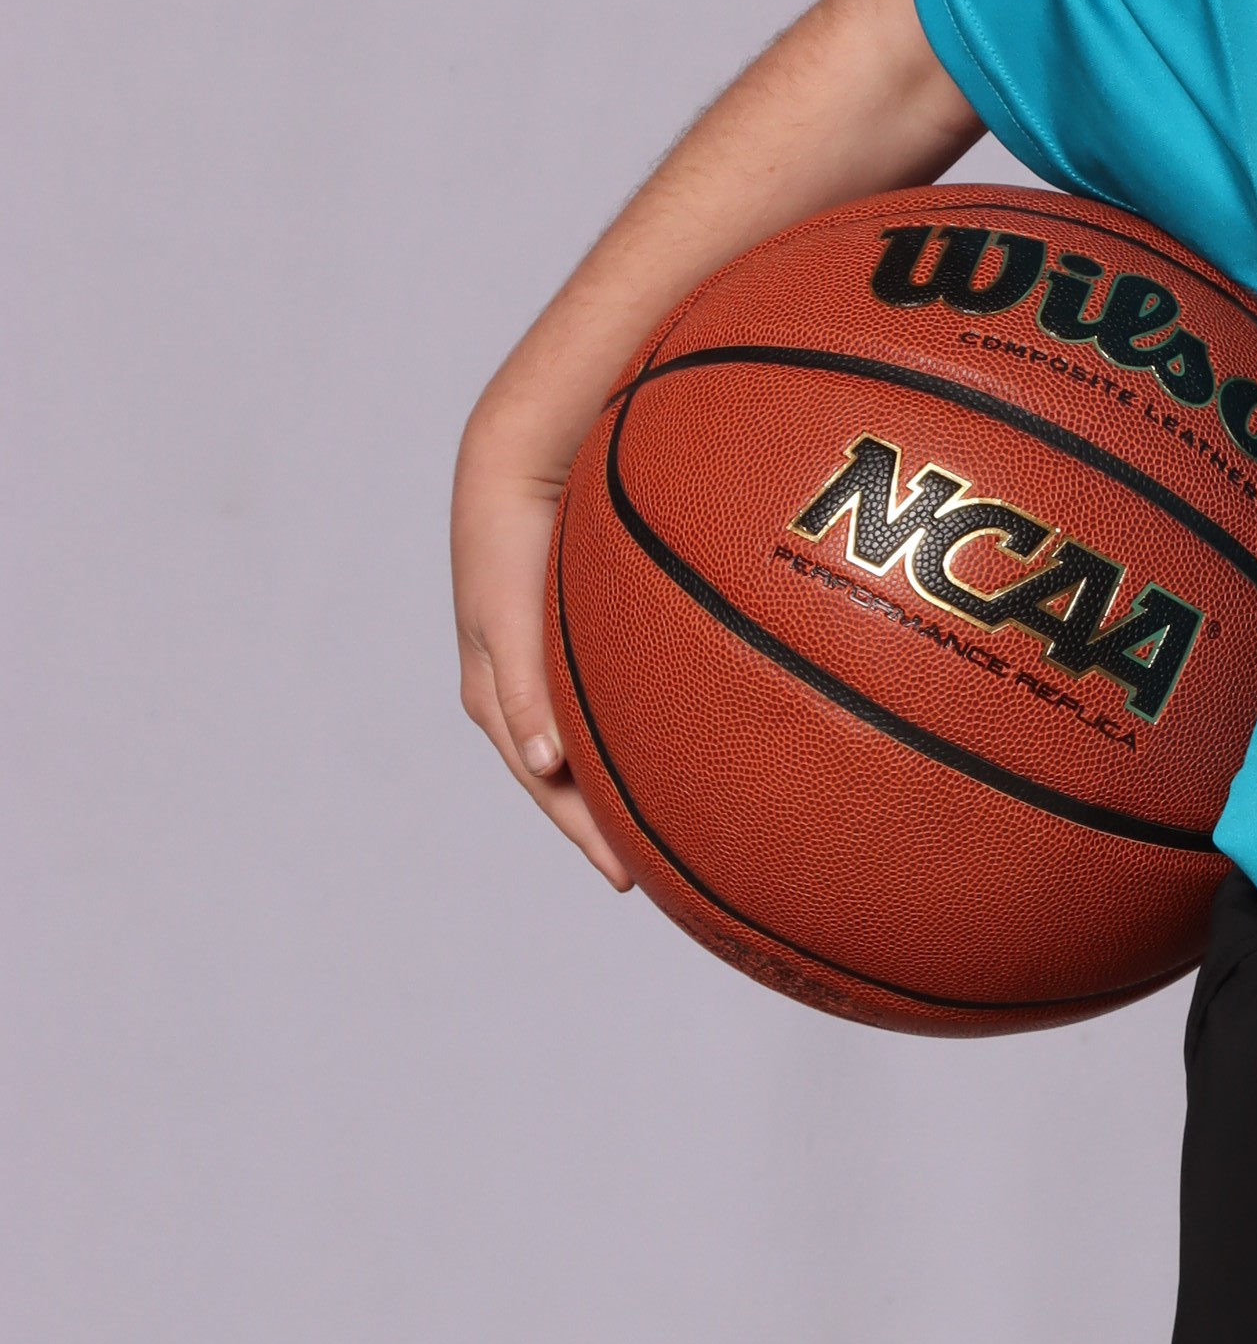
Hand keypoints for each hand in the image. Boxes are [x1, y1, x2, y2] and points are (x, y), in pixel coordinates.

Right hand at [452, 429, 631, 887]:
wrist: (517, 464)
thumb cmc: (509, 542)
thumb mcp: (508, 619)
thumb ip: (525, 689)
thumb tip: (544, 767)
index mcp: (499, 698)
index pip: (548, 786)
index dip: (586, 833)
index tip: (629, 879)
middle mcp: (524, 689)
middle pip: (569, 775)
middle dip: (606, 822)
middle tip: (661, 872)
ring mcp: (548, 663)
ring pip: (589, 740)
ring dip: (620, 780)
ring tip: (670, 821)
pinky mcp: (574, 634)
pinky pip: (605, 699)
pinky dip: (629, 731)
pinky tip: (668, 744)